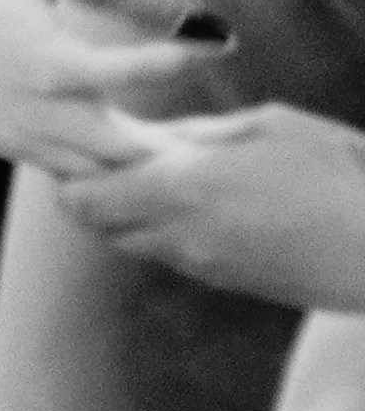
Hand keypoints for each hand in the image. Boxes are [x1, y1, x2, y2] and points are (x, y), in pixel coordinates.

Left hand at [52, 99, 364, 317]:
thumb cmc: (336, 173)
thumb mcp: (269, 127)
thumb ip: (200, 133)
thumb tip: (156, 136)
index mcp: (182, 190)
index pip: (85, 199)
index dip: (74, 175)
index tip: (88, 146)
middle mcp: (181, 236)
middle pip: (98, 226)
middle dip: (93, 193)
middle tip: (113, 159)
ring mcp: (204, 266)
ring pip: (133, 243)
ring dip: (129, 214)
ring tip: (156, 177)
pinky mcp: (228, 283)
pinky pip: (173, 257)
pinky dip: (165, 232)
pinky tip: (197, 203)